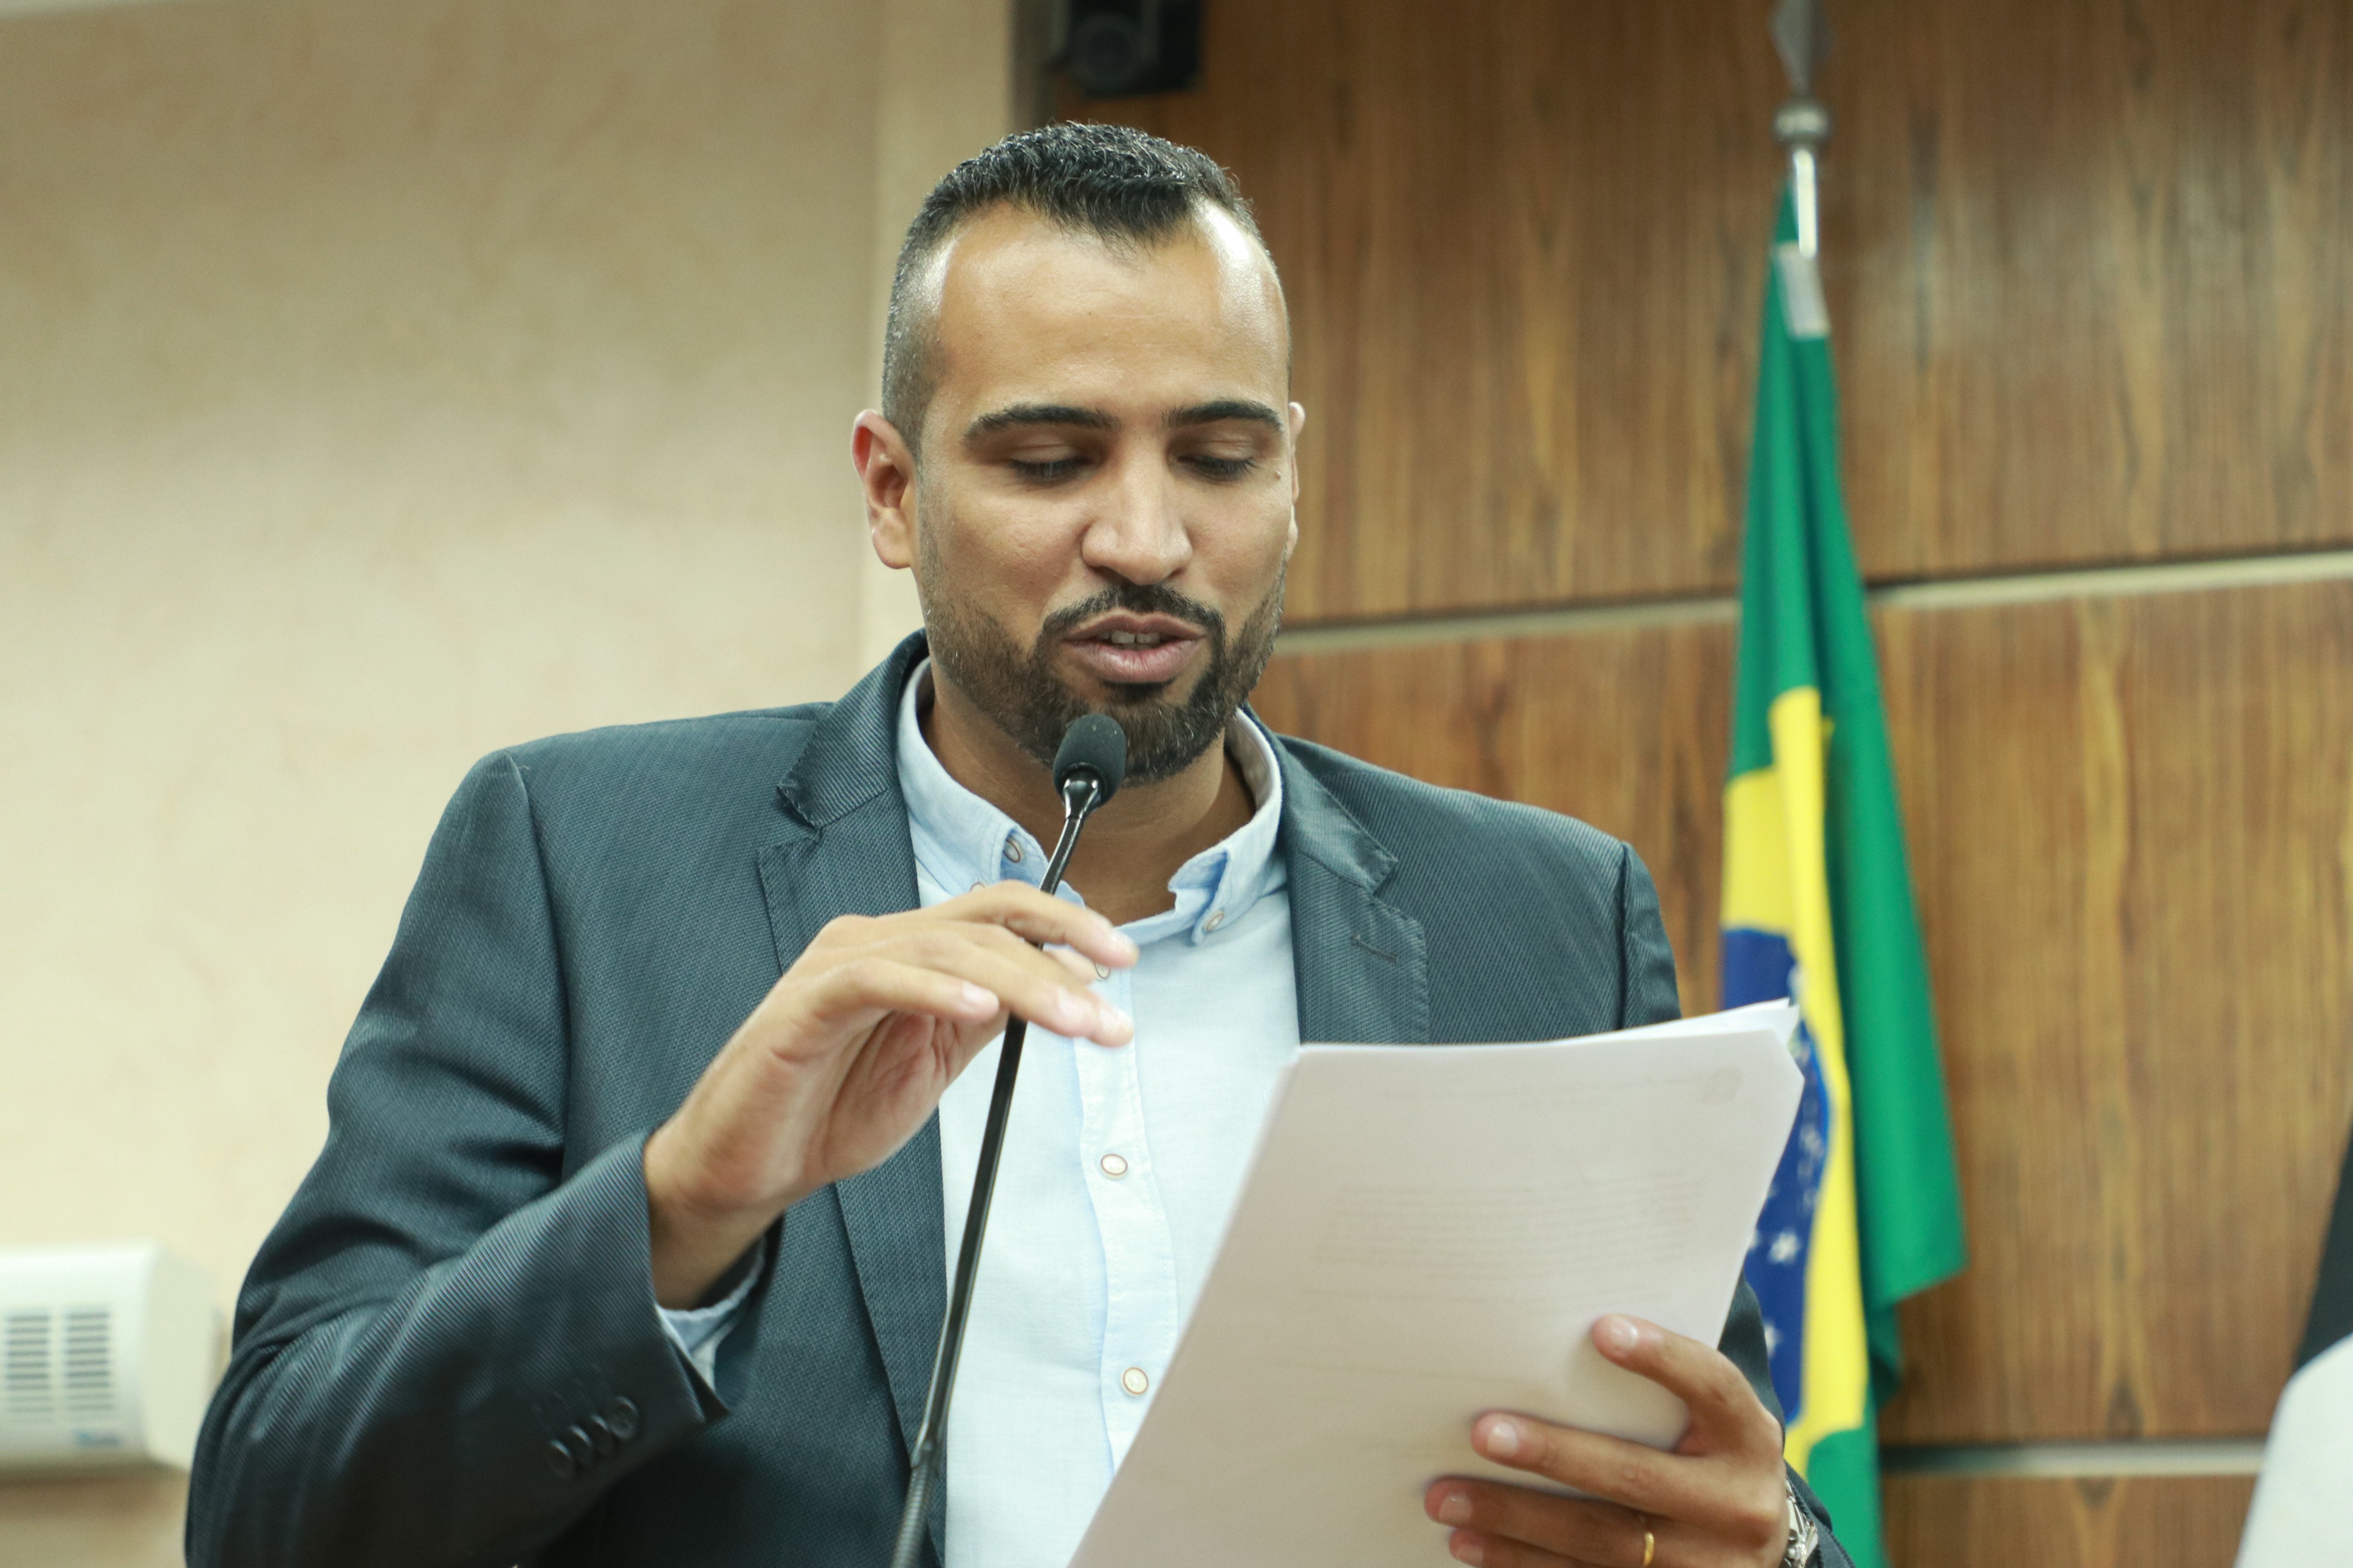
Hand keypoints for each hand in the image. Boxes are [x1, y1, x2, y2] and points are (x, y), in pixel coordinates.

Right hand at [642, 884, 1137, 1305]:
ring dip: (1021, 982)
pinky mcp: (805, 1003)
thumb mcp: (932, 1063)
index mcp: (911, 952)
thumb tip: (1064, 986)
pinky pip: (876, 977)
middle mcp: (876, 941)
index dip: (1065, 927)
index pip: (998, 914)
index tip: (1121, 963)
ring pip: (945, 946)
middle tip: (1109, 1012)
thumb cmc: (831, 1110)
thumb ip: (986, 1019)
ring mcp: (837, 965)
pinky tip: (981, 1010)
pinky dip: (934, 989)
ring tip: (1072, 1019)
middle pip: (984, 924)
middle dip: (1060, 961)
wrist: (749, 1167)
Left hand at [1423, 1315, 1792, 1567]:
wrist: (1756, 1547)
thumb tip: (1551, 1343)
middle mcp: (1737, 1506)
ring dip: (1514, 1521)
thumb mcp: (1708, 1420)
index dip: (1662, 1358)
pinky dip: (1521, 1563)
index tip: (1601, 1329)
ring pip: (1600, 1544)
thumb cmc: (1706, 1453)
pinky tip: (1472, 1547)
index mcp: (1749, 1438)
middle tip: (1481, 1433)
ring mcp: (1706, 1566)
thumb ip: (1655, 1389)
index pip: (1712, 1387)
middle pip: (1635, 1477)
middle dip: (1553, 1455)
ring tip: (1447, 1500)